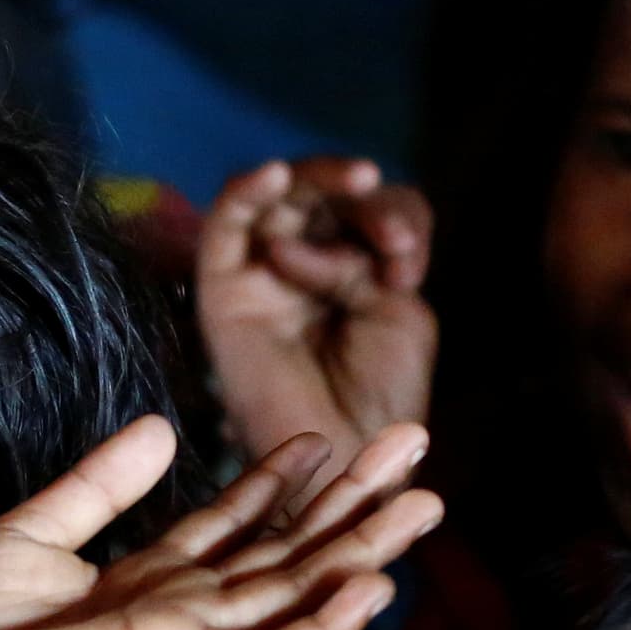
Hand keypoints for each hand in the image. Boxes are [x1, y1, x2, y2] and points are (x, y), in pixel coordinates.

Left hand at [0, 418, 441, 629]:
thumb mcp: (37, 531)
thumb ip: (103, 484)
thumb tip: (163, 428)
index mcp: (144, 585)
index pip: (233, 527)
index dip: (281, 483)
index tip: (324, 440)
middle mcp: (180, 612)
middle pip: (285, 549)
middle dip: (350, 500)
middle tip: (412, 446)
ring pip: (299, 590)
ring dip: (365, 546)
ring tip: (426, 501)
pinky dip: (326, 620)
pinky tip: (375, 585)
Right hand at [194, 158, 437, 463]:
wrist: (348, 453)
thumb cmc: (382, 395)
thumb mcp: (399, 312)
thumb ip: (366, 259)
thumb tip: (314, 239)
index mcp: (352, 268)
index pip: (368, 209)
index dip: (395, 216)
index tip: (408, 264)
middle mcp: (303, 264)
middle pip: (320, 194)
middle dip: (361, 198)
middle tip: (391, 237)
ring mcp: (260, 275)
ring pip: (274, 197)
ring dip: (316, 178)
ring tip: (359, 180)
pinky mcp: (222, 290)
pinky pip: (223, 226)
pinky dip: (246, 192)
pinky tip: (276, 176)